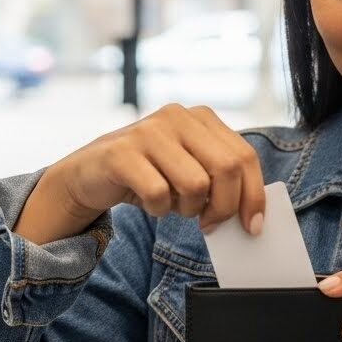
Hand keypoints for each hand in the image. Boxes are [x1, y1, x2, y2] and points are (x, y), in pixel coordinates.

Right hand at [16, 104, 266, 243]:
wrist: (89, 173)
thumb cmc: (148, 174)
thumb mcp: (189, 168)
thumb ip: (219, 179)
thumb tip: (253, 215)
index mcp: (200, 117)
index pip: (244, 156)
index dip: (253, 195)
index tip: (251, 226)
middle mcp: (177, 116)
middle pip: (226, 168)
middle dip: (224, 207)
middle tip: (209, 224)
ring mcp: (147, 131)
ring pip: (195, 184)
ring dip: (187, 208)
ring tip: (173, 205)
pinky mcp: (121, 152)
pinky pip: (158, 194)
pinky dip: (158, 210)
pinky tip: (149, 203)